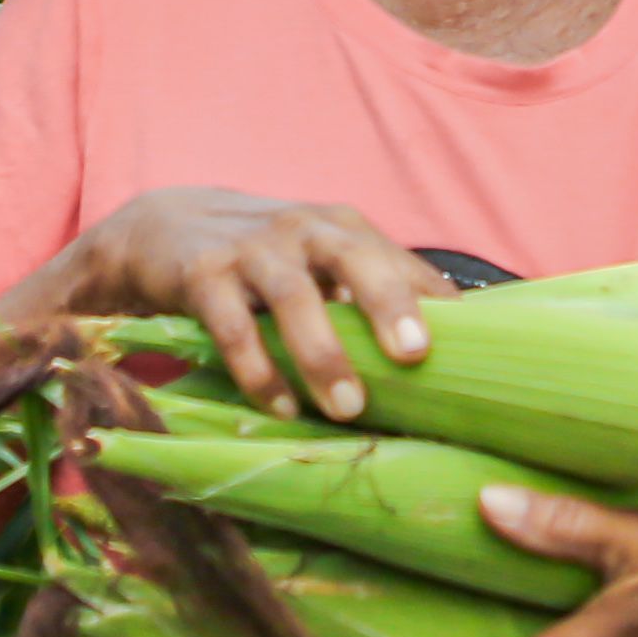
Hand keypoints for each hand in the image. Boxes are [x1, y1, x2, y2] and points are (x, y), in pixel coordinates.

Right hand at [10, 188, 432, 424]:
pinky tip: (279, 406)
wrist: (162, 228)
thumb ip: (371, 296)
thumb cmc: (265, 260)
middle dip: (388, 305)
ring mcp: (252, 250)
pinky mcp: (203, 275)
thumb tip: (451, 355)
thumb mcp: (319, 265)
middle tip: (415, 356)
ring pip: (294, 297)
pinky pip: (233, 325)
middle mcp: (304, 230)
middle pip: (355, 260)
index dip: (436, 303)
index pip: (401, 263)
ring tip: (347, 408)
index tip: (476, 347)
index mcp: (344, 230)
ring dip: (321, 352)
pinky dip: (257, 368)